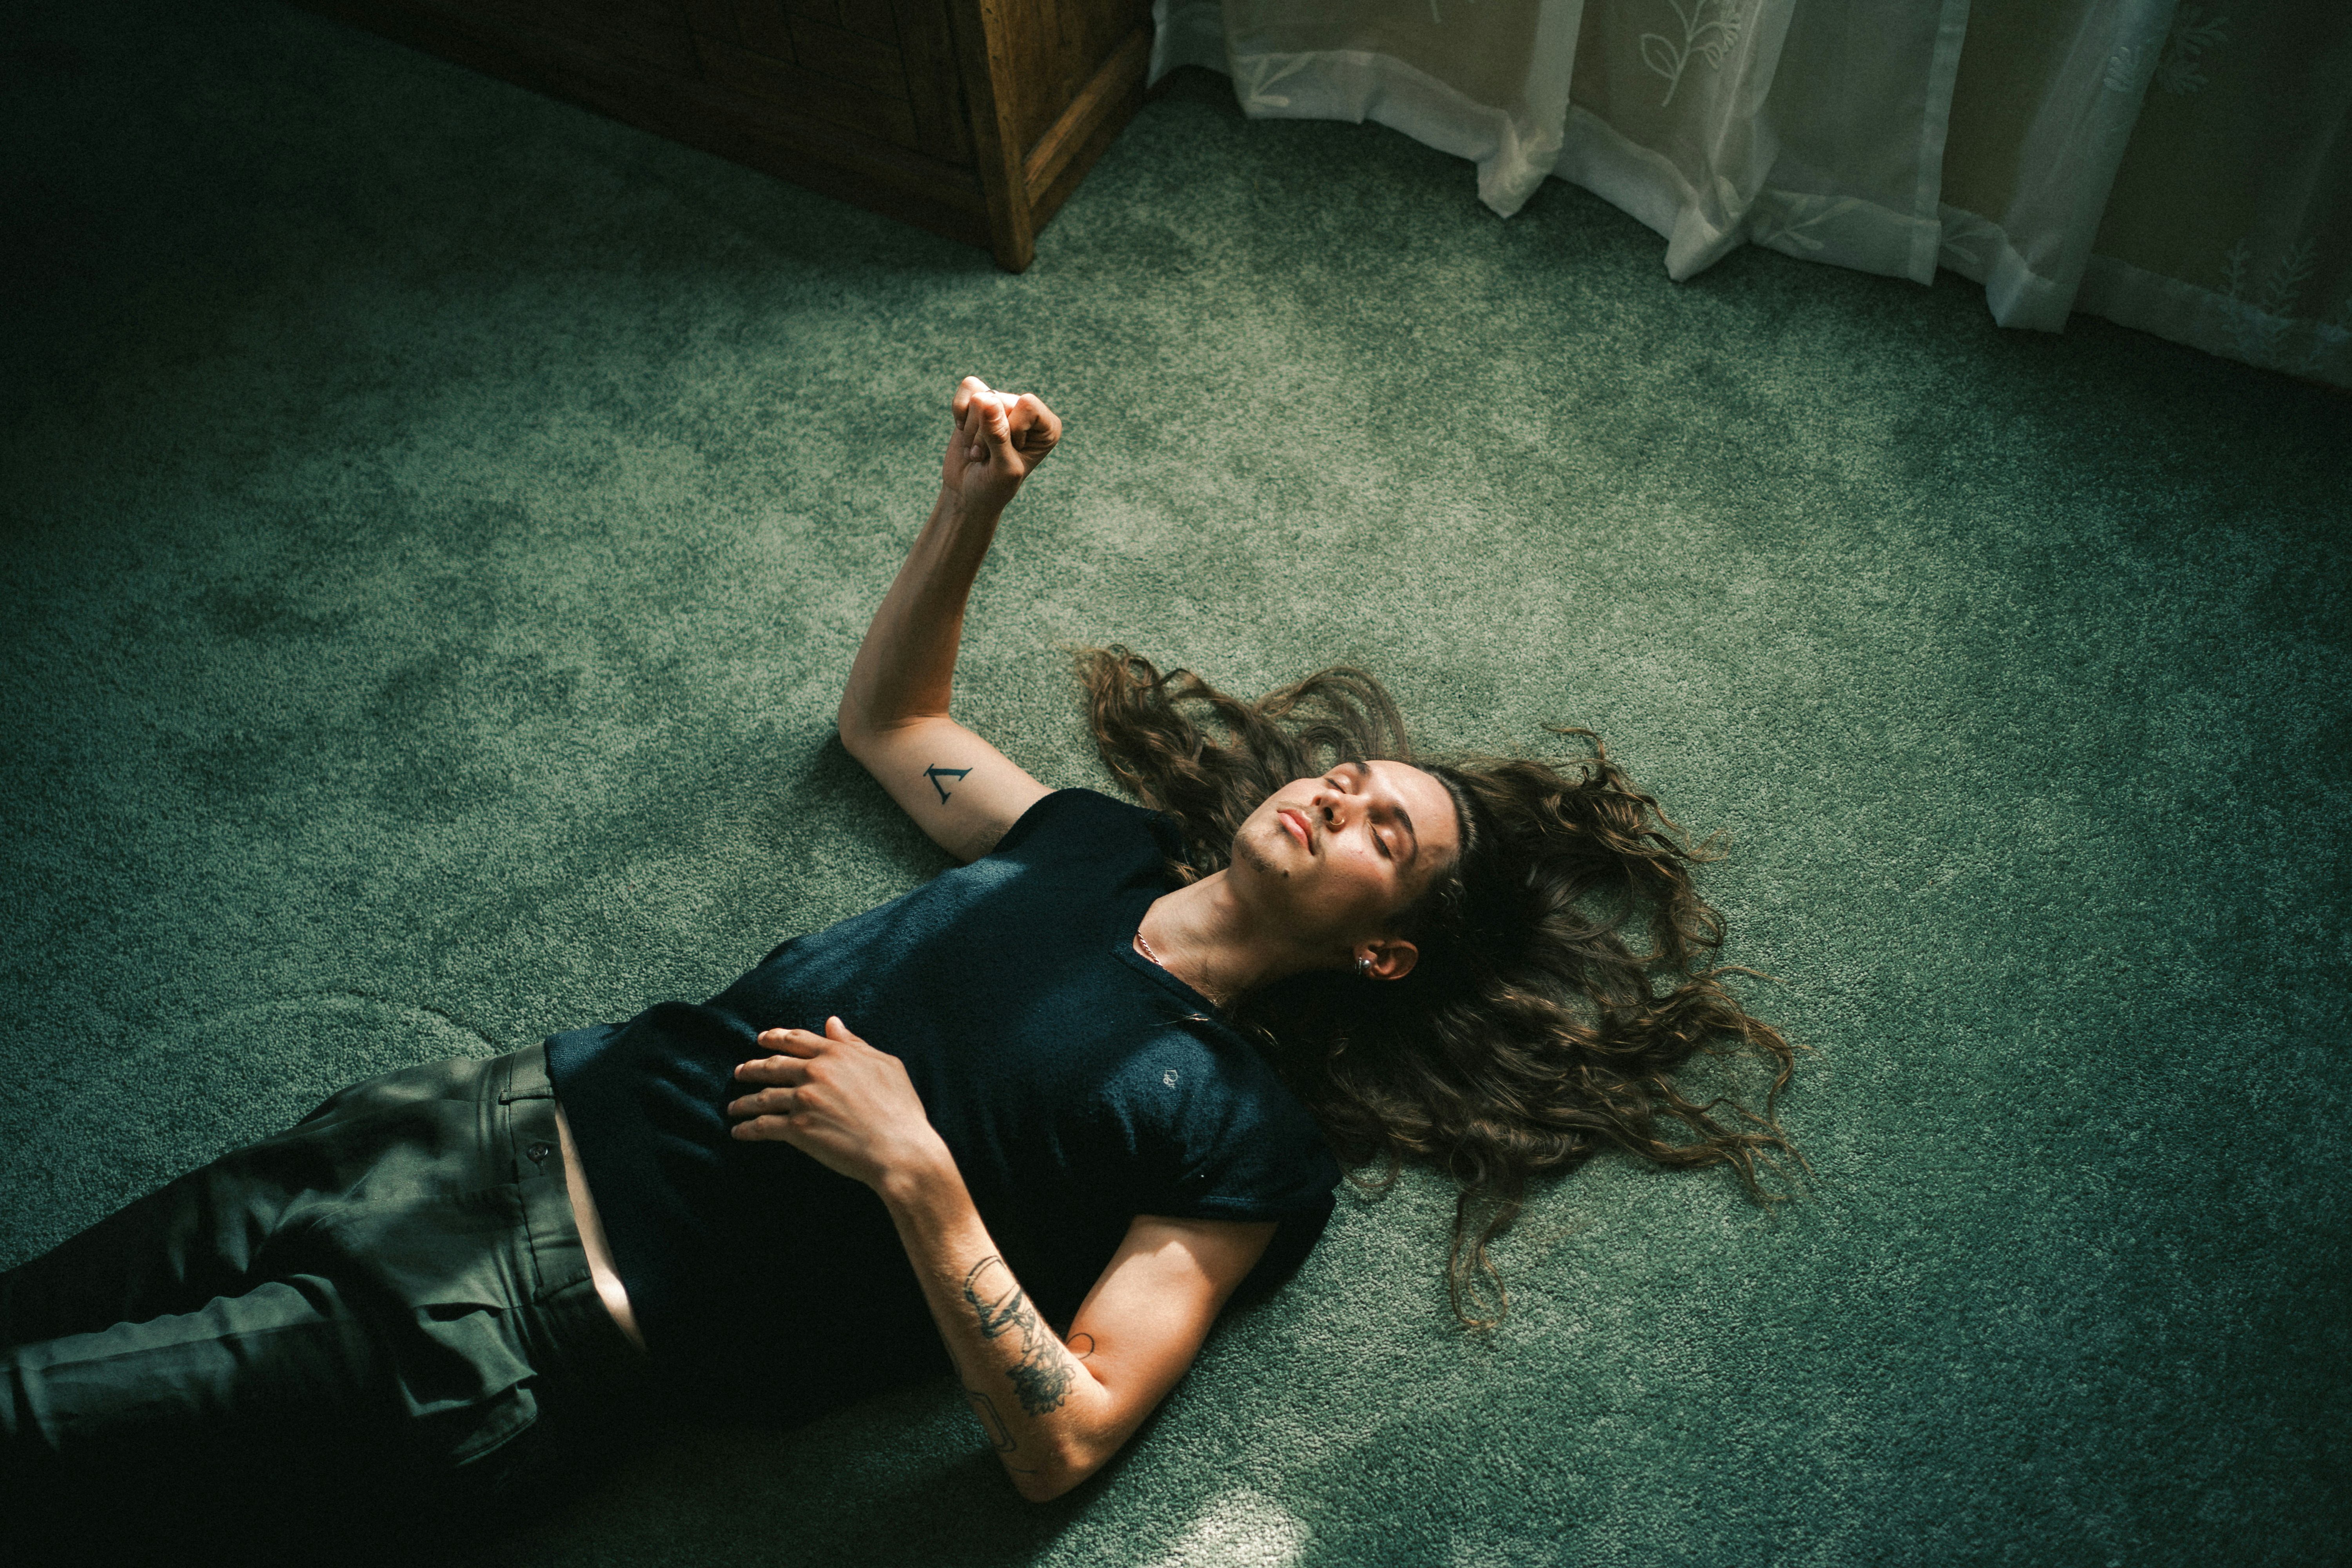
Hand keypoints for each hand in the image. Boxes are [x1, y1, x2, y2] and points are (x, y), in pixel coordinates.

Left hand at [728, 1016, 950, 1190]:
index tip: (761, 1039)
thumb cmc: (900, 1108)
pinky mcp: (797, 1128)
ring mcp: (803, 1100)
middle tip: (739, 1072)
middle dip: (752, 1068)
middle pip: (773, 1066)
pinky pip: (763, 1126)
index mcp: (836, 1054)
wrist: (898, 1148)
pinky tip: (738, 1132)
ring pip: (763, 1097)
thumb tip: (832, 1023)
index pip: (797, 1040)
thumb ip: (855, 1044)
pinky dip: (747, 1129)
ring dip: (743, 1102)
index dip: (776, 1038)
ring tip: (733, 1107)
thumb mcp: (886, 1065)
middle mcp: (815, 1072)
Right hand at [942, 377, 1060, 516]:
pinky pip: (968, 387)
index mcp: (1048, 427)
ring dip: (972, 430)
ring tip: (977, 450)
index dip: (1011, 431)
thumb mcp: (1003, 468)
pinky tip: (964, 431)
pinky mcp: (980, 401)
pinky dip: (959, 411)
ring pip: (980, 396)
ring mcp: (1003, 404)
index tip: (1010, 453)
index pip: (1027, 406)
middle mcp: (1028, 411)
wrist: (968, 492)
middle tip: (985, 457)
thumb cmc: (993, 487)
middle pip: (1000, 401)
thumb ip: (998, 436)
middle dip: (985, 434)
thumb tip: (987, 400)